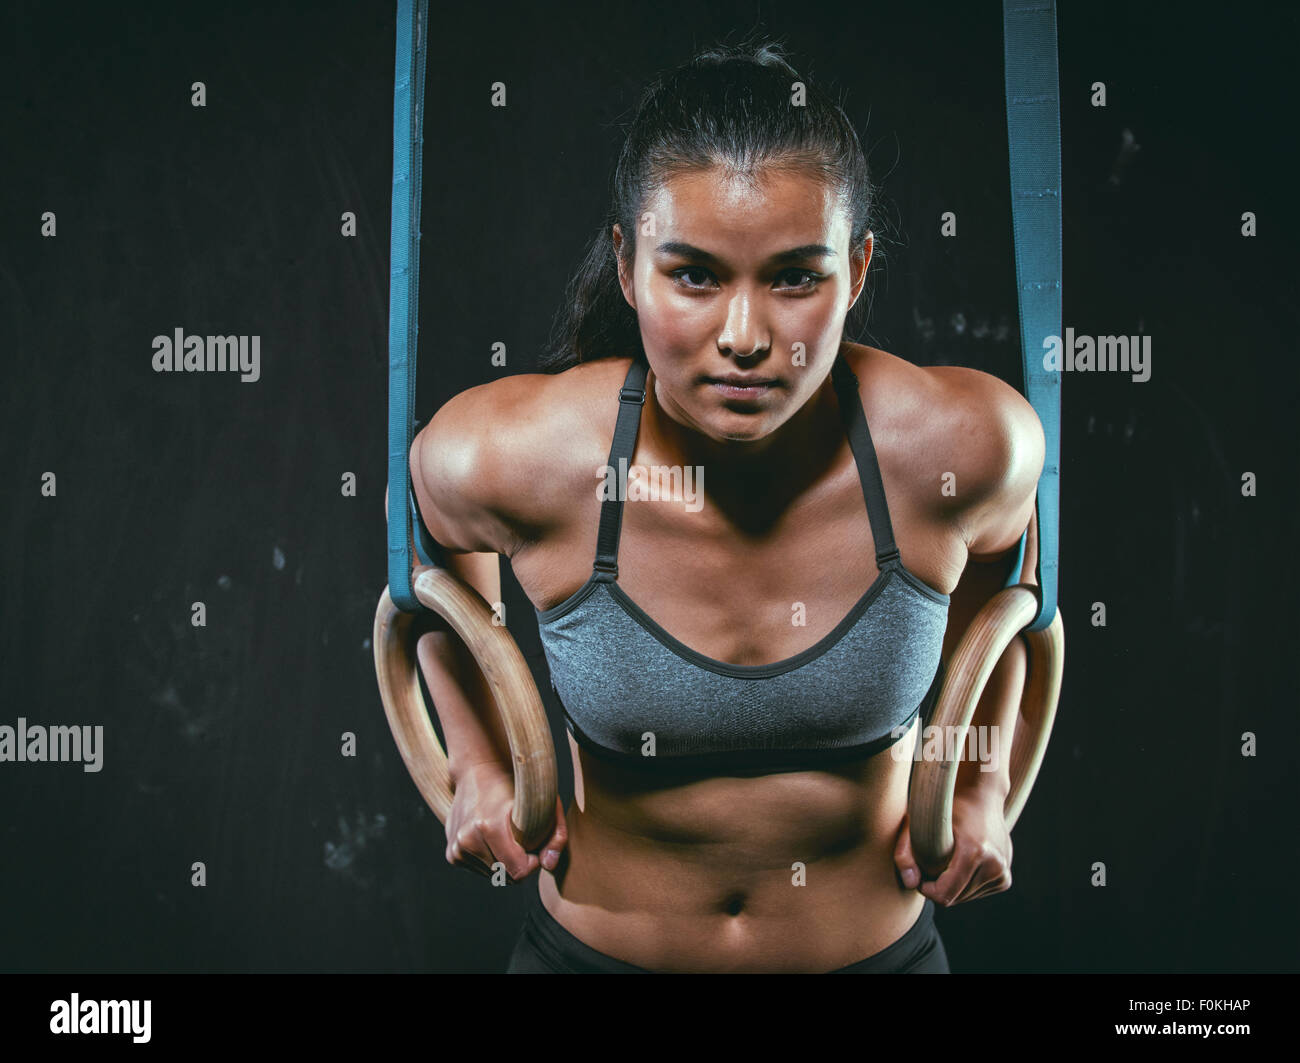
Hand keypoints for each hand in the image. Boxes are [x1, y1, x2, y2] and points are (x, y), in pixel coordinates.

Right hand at [444, 761, 567, 882]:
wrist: (477, 770)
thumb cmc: (515, 785)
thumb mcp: (543, 802)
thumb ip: (556, 835)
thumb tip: (549, 865)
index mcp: (488, 826)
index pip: (518, 871)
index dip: (533, 862)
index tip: (536, 845)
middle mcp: (467, 839)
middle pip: (506, 875)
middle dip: (519, 862)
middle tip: (521, 838)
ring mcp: (456, 848)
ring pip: (493, 874)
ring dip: (504, 861)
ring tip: (505, 836)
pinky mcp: (451, 854)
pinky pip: (481, 870)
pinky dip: (491, 860)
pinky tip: (492, 839)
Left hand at [893, 786, 1012, 905]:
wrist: (981, 796)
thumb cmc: (946, 806)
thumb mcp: (920, 821)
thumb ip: (905, 852)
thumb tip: (910, 883)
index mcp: (975, 851)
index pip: (945, 894)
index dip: (926, 889)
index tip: (920, 875)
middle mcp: (994, 864)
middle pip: (955, 898)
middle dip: (939, 886)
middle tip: (932, 863)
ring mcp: (1002, 872)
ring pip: (965, 897)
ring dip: (952, 886)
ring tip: (948, 861)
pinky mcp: (1005, 878)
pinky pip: (977, 893)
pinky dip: (965, 885)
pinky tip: (962, 864)